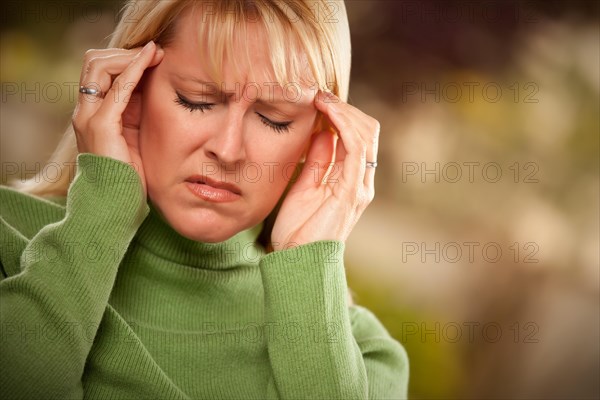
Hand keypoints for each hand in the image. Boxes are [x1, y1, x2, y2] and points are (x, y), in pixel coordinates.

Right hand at [72, 41, 163, 196]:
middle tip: (155, 52)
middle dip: (125, 52)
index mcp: (93, 115)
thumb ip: (137, 116)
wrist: (115, 206)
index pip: (99, 71)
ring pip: (100, 67)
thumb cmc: (129, 178)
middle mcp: (85, 112)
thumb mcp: (134, 139)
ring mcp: (89, 118)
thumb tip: (157, 93)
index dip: (124, 58)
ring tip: (155, 53)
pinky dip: (134, 69)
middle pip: (94, 62)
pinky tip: (150, 60)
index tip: (153, 55)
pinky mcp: (101, 126)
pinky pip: (117, 87)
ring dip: (130, 56)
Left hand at [270, 90, 379, 249]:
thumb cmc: (298, 230)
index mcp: (351, 180)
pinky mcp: (352, 191)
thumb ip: (318, 161)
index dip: (340, 113)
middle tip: (318, 95)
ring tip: (320, 98)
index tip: (316, 99)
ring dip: (343, 110)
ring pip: (365, 133)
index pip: (357, 136)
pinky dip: (344, 124)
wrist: (298, 262)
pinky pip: (356, 148)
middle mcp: (362, 181)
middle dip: (343, 107)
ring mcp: (360, 186)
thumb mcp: (305, 186)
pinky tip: (326, 112)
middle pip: (366, 130)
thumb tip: (323, 132)